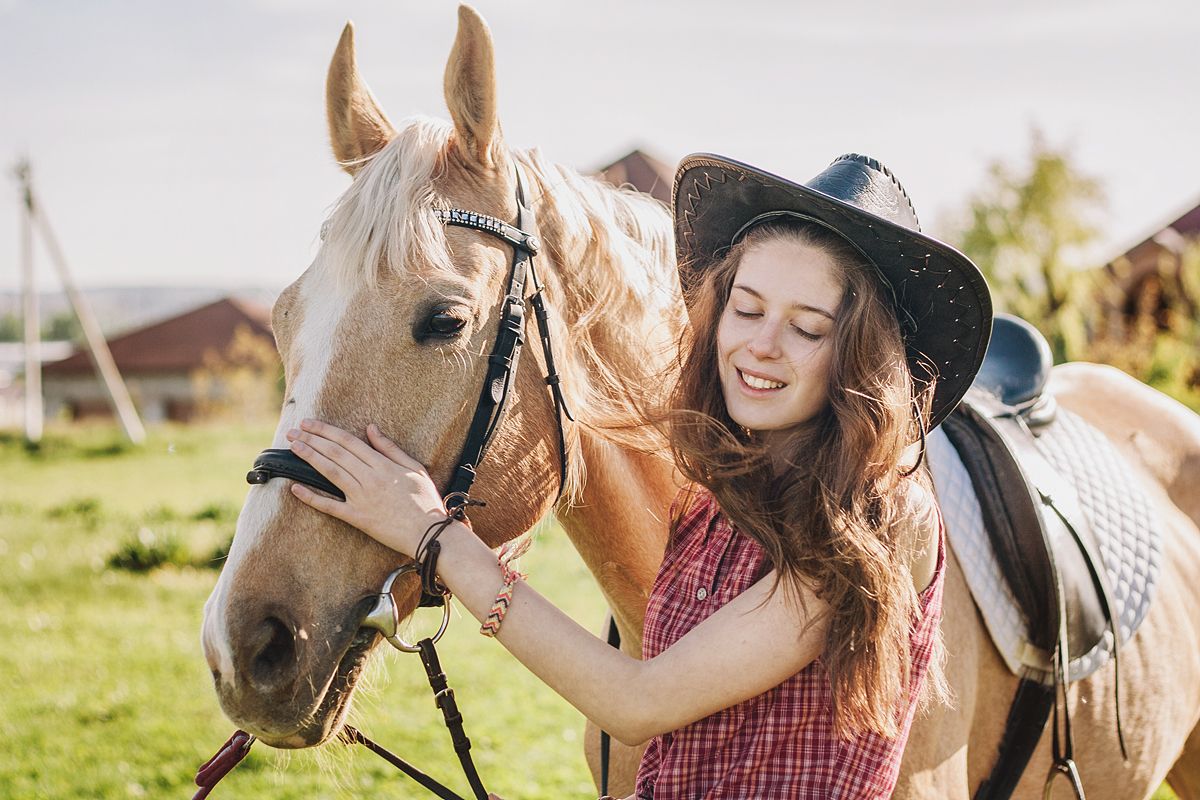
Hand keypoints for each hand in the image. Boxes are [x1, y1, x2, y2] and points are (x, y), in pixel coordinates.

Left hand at [286, 419, 446, 555]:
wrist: (430, 532)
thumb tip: (370, 428)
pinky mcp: (358, 518)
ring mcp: (362, 498)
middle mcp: (369, 478)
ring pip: (330, 473)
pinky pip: (330, 506)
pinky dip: (312, 497)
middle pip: (335, 454)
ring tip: (294, 447)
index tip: (309, 424)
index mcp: (383, 465)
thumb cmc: (425, 500)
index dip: (326, 431)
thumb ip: (390, 448)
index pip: (348, 442)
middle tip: (293, 432)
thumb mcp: (413, 467)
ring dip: (310, 458)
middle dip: (312, 440)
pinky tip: (295, 488)